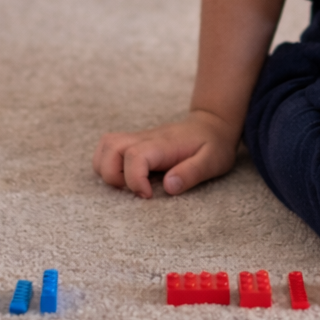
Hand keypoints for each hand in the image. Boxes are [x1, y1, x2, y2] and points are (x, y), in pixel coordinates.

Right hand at [92, 110, 239, 197]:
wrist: (212, 124)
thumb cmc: (213, 145)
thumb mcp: (213, 161)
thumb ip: (192, 173)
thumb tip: (168, 186)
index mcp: (164, 144)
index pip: (135, 156)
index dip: (135, 180)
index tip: (148, 195)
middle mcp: (146, 138)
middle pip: (110, 146)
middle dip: (112, 175)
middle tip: (135, 190)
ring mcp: (139, 138)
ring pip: (105, 145)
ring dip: (106, 168)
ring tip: (127, 184)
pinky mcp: (136, 142)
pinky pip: (110, 147)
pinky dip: (108, 163)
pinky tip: (127, 177)